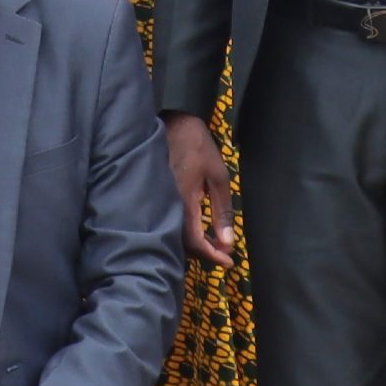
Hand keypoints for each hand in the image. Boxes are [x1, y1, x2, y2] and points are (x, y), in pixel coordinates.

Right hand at [163, 113, 237, 266]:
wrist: (169, 123)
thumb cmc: (196, 146)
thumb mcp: (217, 175)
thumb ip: (222, 210)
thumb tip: (228, 240)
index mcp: (183, 202)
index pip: (195, 242)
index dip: (212, 256)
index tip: (229, 262)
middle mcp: (167, 206)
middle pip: (183, 244)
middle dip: (205, 253)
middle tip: (225, 254)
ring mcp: (159, 201)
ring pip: (174, 235)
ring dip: (195, 244)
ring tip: (214, 243)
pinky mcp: (156, 196)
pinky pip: (169, 222)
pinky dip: (185, 232)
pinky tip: (196, 229)